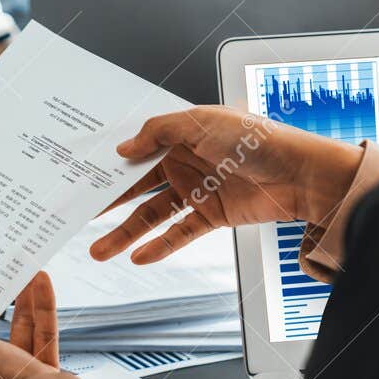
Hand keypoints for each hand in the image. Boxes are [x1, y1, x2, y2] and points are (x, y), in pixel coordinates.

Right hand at [92, 106, 363, 263]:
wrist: (299, 174)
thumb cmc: (257, 139)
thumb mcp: (200, 122)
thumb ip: (157, 132)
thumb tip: (124, 148)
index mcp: (182, 136)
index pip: (137, 152)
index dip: (111, 165)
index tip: (83, 177)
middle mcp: (186, 163)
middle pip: (137, 187)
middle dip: (108, 203)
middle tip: (79, 216)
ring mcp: (197, 191)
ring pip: (151, 215)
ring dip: (125, 233)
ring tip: (98, 250)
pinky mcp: (211, 216)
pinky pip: (178, 234)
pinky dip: (158, 247)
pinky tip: (138, 256)